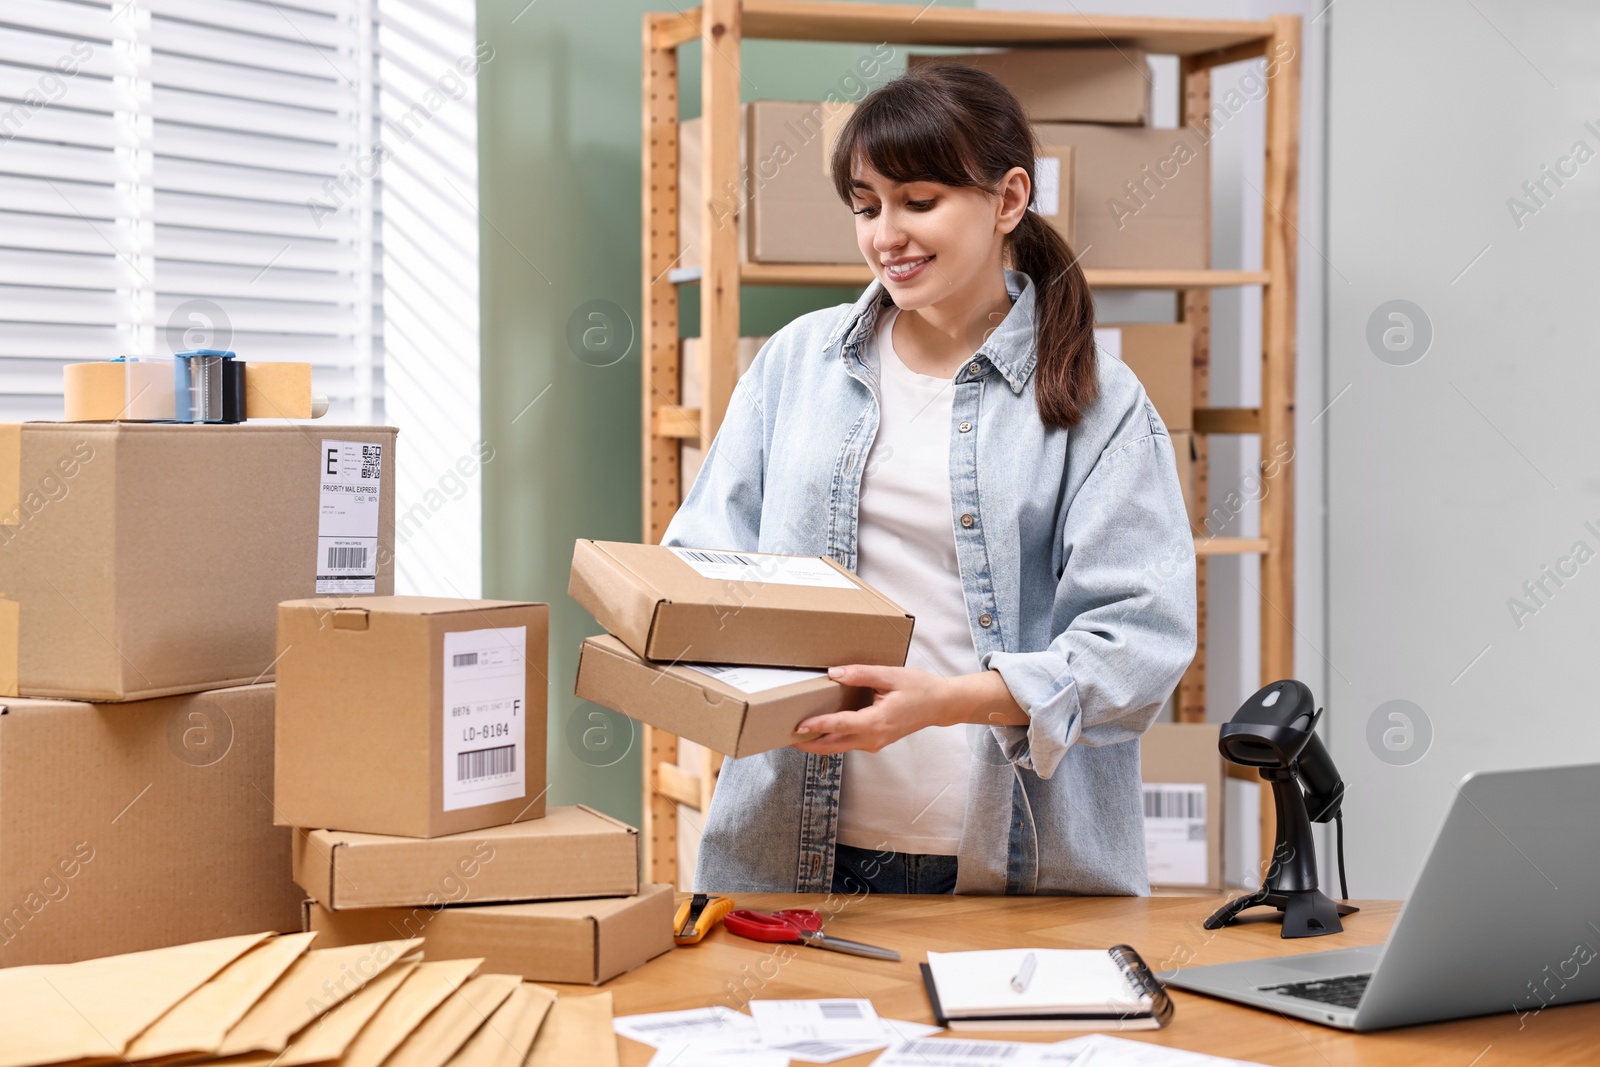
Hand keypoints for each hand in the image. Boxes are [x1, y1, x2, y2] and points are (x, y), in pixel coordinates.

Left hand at [791, 664, 955, 754]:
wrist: (940, 705)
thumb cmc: (919, 688)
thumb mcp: (890, 675)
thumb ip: (860, 674)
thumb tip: (833, 674)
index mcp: (877, 722)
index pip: (840, 726)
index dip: (817, 726)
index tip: (797, 726)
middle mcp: (873, 738)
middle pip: (833, 746)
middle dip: (808, 743)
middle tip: (784, 736)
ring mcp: (875, 743)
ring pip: (839, 748)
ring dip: (817, 744)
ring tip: (796, 735)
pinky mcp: (876, 742)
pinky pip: (848, 744)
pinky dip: (831, 741)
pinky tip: (820, 731)